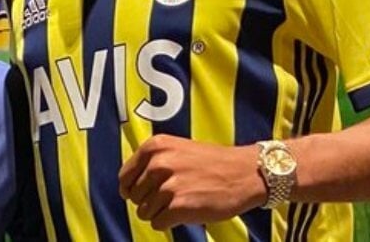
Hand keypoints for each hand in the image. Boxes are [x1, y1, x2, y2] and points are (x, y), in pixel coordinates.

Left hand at [118, 135, 267, 229]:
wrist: (245, 173)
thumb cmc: (212, 163)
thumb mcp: (177, 149)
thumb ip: (152, 163)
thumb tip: (127, 187)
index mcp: (155, 147)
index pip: (124, 176)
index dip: (132, 188)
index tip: (144, 193)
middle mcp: (158, 163)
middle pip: (134, 196)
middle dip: (148, 201)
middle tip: (170, 197)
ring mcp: (169, 185)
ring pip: (144, 212)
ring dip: (159, 213)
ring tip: (180, 203)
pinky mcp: (180, 207)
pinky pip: (157, 223)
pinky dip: (168, 223)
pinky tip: (184, 213)